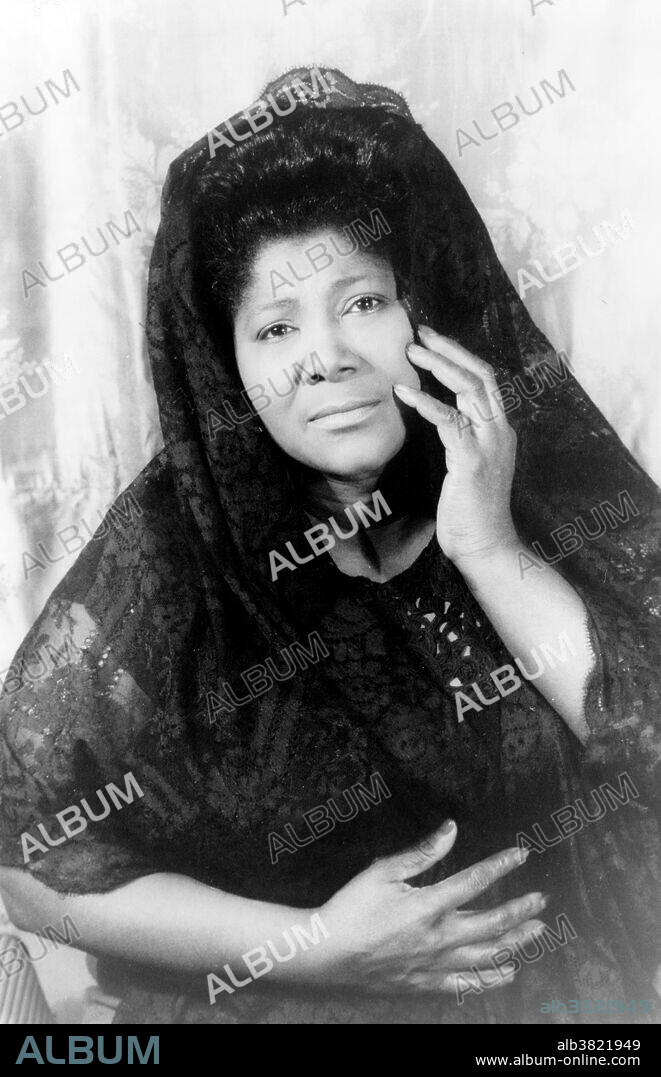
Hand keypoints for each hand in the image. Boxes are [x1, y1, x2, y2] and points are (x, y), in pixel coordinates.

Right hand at [315, 820, 547, 996]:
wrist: (325, 954)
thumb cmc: (350, 908)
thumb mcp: (382, 871)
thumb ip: (422, 852)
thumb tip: (451, 829)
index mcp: (428, 906)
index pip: (475, 881)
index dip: (501, 866)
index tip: (521, 855)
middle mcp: (438, 938)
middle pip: (491, 924)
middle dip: (520, 910)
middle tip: (542, 901)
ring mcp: (434, 965)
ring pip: (487, 956)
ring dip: (515, 943)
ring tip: (537, 933)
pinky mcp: (425, 984)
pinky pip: (467, 986)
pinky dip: (491, 980)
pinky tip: (508, 972)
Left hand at [393, 325, 518, 563]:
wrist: (487, 547)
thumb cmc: (471, 513)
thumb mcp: (467, 468)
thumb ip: (459, 440)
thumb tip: (435, 417)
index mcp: (500, 431)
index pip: (484, 380)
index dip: (459, 356)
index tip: (431, 340)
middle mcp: (500, 432)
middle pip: (479, 374)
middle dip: (449, 349)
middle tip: (418, 333)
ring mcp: (489, 445)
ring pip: (469, 389)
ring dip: (438, 366)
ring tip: (409, 352)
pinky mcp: (472, 461)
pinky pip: (449, 422)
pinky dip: (426, 403)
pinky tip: (403, 392)